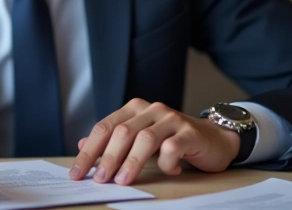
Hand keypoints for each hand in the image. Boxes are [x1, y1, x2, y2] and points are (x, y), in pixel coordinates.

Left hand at [68, 98, 239, 184]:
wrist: (214, 139)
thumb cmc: (172, 140)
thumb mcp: (140, 138)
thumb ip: (113, 141)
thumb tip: (81, 145)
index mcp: (134, 109)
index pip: (105, 127)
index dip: (89, 151)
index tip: (77, 172)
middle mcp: (152, 109)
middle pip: (123, 132)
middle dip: (108, 158)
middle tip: (99, 180)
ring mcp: (172, 119)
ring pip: (146, 138)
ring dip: (132, 162)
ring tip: (122, 181)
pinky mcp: (191, 133)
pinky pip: (173, 147)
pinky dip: (166, 162)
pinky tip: (169, 172)